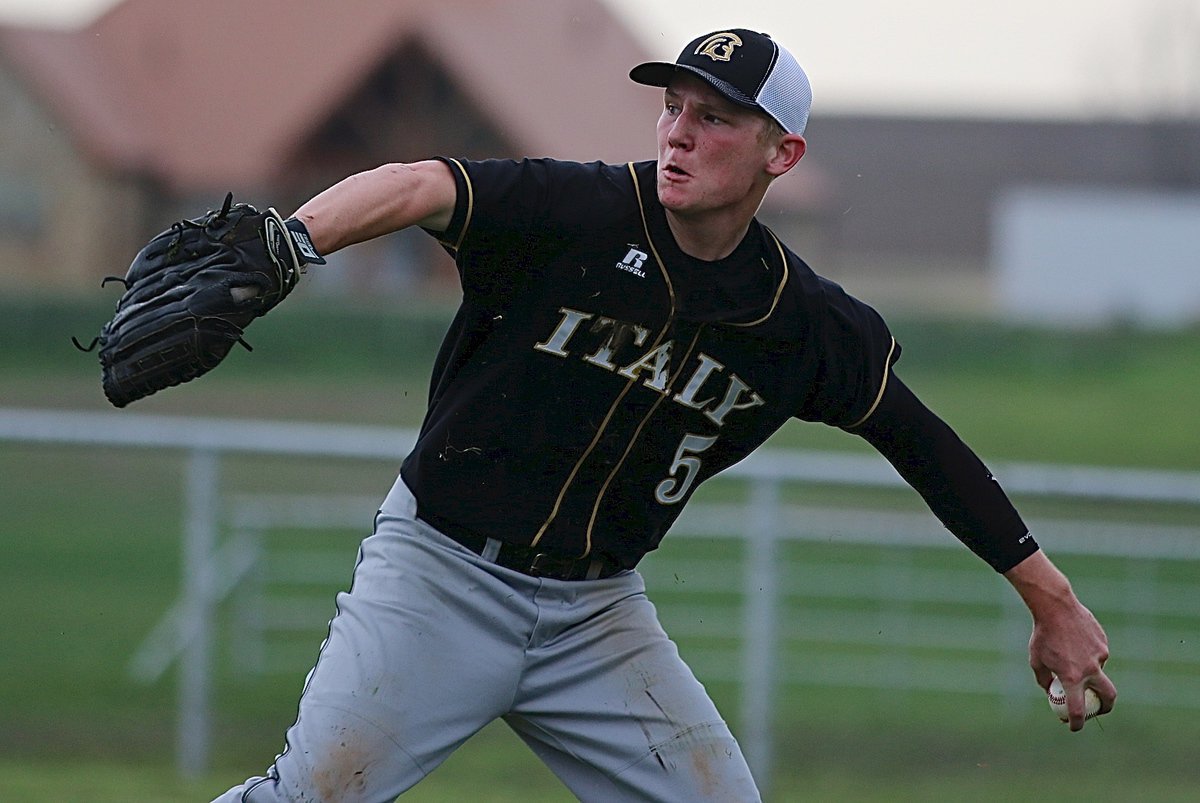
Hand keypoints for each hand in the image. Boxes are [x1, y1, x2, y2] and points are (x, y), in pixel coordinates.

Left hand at [1004, 550, 1116, 730]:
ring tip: (1070, 651)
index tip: (1073, 726)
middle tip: (1098, 709)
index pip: (1078, 709)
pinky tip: (1075, 640)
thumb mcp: (1036, 660)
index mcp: (1072, 677)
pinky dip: (1089, 654)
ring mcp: (1100, 656)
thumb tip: (1051, 692)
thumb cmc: (1042, 635)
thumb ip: (1045, 680)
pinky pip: (1098, 654)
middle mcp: (1090, 669)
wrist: (1056, 607)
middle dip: (1106, 707)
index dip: (1076, 722)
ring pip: (1098, 670)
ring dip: (1089, 669)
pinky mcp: (1104, 643)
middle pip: (1108, 697)